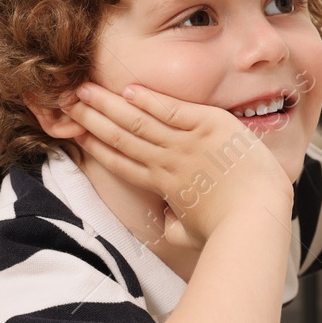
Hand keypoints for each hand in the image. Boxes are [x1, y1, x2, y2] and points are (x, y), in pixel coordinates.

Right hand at [63, 80, 293, 248]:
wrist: (255, 217)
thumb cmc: (227, 229)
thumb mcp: (191, 233)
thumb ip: (172, 226)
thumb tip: (165, 223)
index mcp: (162, 184)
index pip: (120, 162)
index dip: (94, 146)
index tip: (75, 132)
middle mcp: (166, 162)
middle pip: (120, 136)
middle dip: (90, 118)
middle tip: (66, 102)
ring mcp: (186, 144)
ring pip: (137, 120)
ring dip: (108, 104)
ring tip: (84, 89)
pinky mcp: (208, 127)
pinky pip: (171, 110)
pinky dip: (149, 100)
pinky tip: (128, 89)